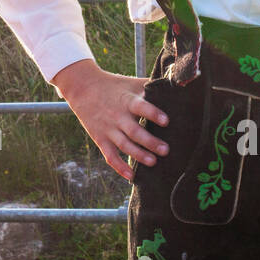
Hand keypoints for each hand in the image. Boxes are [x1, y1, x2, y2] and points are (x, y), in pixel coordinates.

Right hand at [54, 60, 170, 180]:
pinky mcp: (101, 139)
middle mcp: (118, 116)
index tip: (166, 121)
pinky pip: (110, 156)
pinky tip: (131, 176)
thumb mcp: (131, 83)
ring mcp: (108, 129)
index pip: (141, 107)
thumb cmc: (114, 86)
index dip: (153, 113)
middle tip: (165, 150)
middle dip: (150, 142)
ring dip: (139, 155)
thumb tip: (176, 87)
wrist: (83, 88)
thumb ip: (151, 87)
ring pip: (124, 145)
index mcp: (127, 101)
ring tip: (153, 162)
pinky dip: (119, 167)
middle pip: (134, 131)